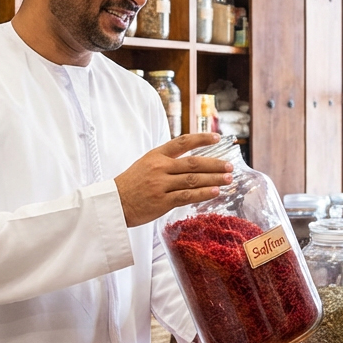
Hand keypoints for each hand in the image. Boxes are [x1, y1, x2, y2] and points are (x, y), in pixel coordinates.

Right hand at [115, 134, 232, 226]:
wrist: (113, 203)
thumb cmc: (130, 185)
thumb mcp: (145, 164)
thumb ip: (166, 161)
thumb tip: (191, 162)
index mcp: (156, 155)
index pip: (183, 142)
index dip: (202, 139)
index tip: (218, 138)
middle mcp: (160, 167)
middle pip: (194, 162)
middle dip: (215, 164)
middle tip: (230, 166)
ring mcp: (161, 184)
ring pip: (193, 179)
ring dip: (214, 179)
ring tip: (228, 179)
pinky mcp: (162, 202)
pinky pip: (187, 196)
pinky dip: (202, 193)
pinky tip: (215, 192)